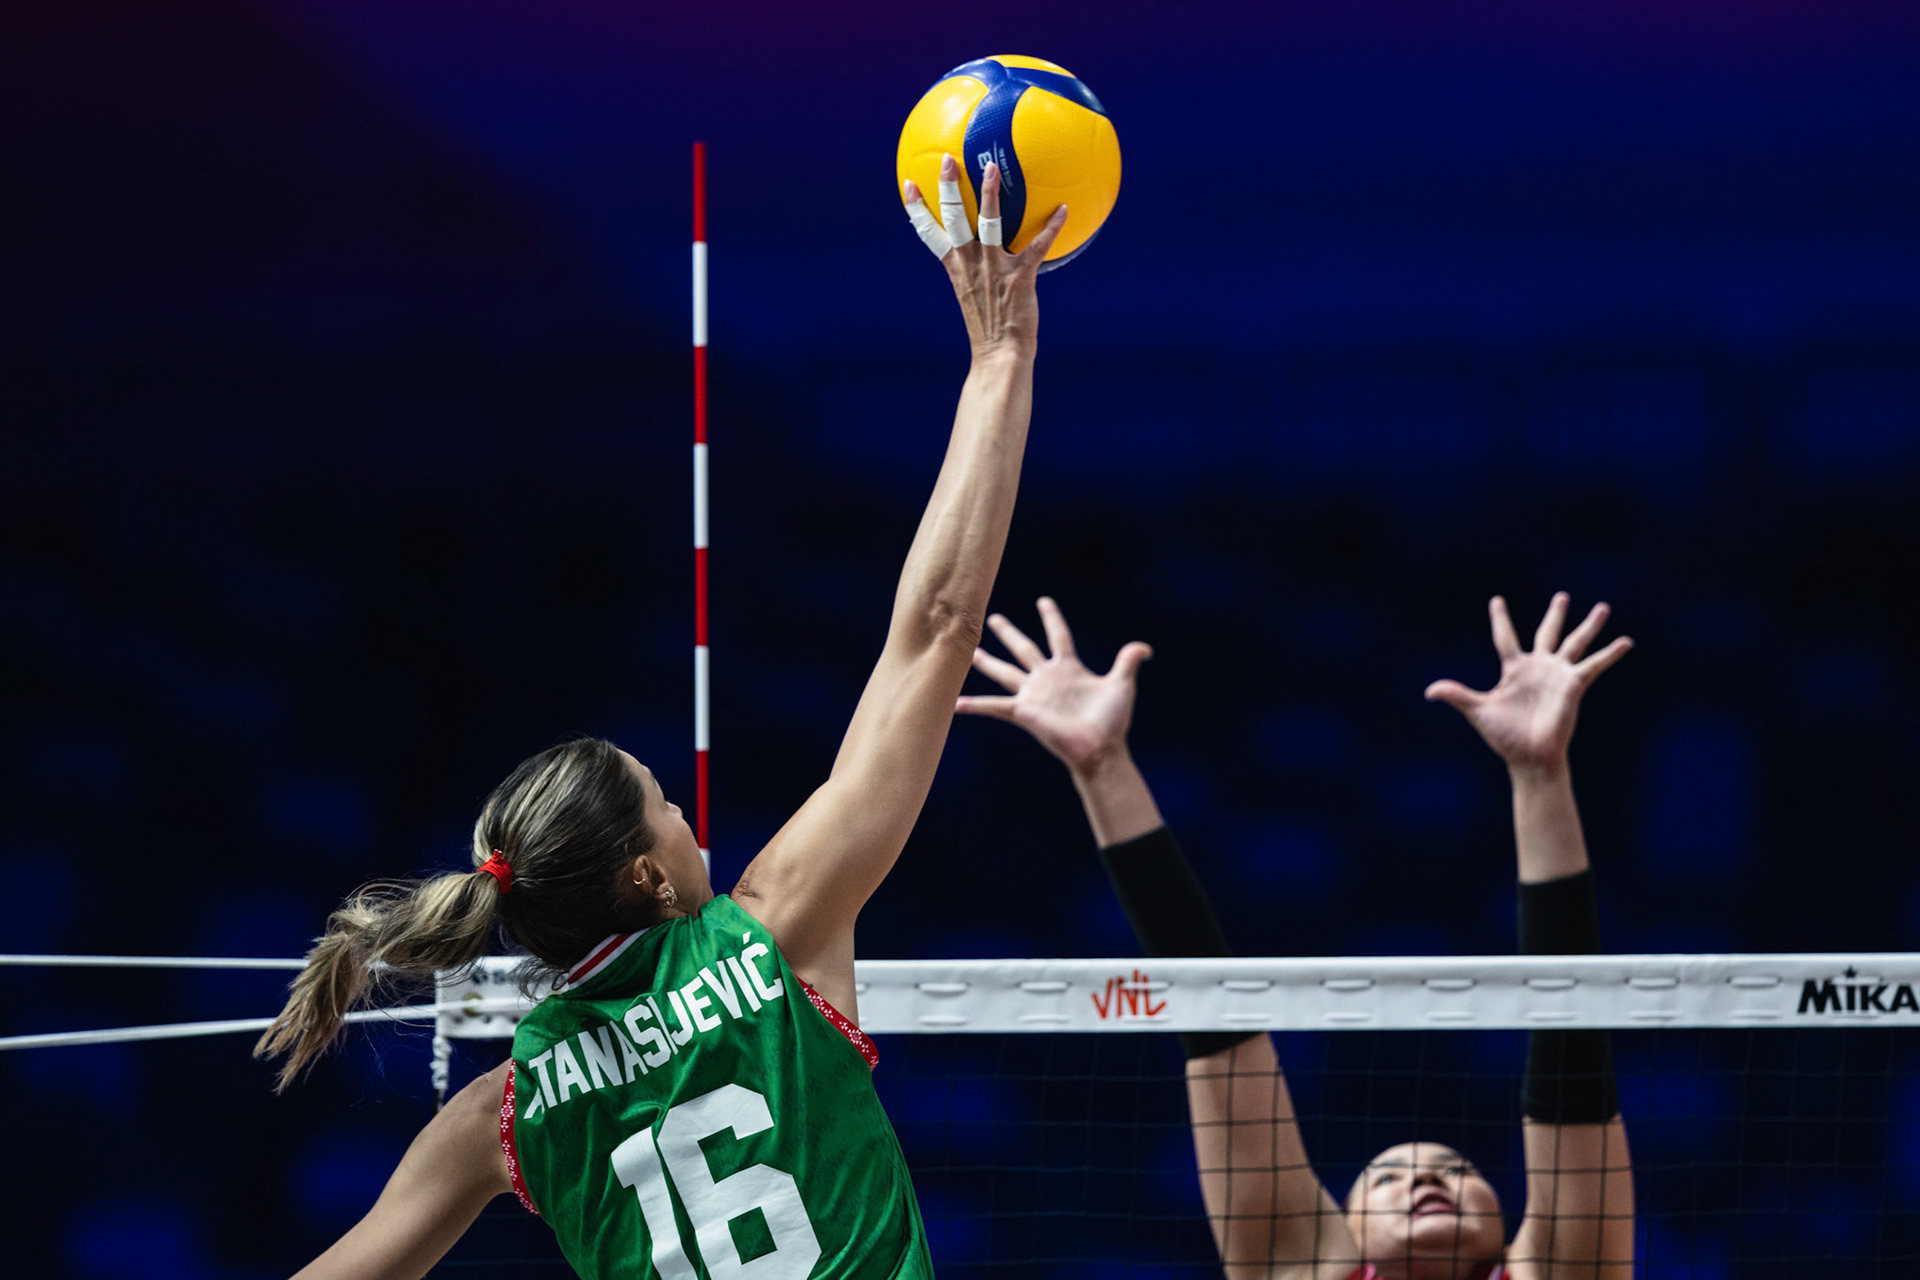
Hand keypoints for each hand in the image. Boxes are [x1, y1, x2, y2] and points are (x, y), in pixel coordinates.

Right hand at [904, 155, 1067, 357]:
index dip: (917, 208)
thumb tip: (980, 256)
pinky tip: (1062, 209)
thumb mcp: (972, 297)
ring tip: (991, 169)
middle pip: (954, 219)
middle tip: (947, 159)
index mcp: (956, 269)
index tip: (909, 185)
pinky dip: (1051, 228)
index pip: (929, 233)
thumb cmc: (989, 329)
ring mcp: (994, 270)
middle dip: (948, 187)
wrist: (1000, 356)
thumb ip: (973, 272)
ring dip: (990, 195)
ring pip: (989, 224)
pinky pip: (1037, 247)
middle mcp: (971, 265)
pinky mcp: (1020, 278)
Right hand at [956, 597, 1151, 775]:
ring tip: (970, 651)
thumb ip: (1128, 661)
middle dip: (1010, 633)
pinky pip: (995, 707)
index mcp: (1069, 669)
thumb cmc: (1111, 722)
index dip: (1051, 618)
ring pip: (1005, 673)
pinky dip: (975, 706)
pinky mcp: (1025, 712)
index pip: (1059, 636)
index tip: (1043, 601)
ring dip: (988, 663)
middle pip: (1025, 649)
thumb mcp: (1121, 684)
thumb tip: (1146, 648)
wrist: (1101, 749)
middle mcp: (1048, 679)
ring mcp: (1034, 695)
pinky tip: (955, 704)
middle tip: (995, 618)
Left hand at [1425, 593, 1632, 774]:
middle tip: (1563, 596)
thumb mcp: (1478, 711)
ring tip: (1604, 607)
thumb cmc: (1504, 736)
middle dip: (1555, 615)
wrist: (1529, 756)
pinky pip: (1594, 665)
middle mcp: (1538, 667)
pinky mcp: (1574, 685)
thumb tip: (1428, 691)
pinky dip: (1609, 654)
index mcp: (1513, 670)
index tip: (1497, 600)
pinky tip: (1626, 642)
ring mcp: (1558, 674)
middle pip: (1547, 632)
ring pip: (1575, 643)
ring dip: (1589, 626)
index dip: (1500, 618)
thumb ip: (1457, 695)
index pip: (1505, 637)